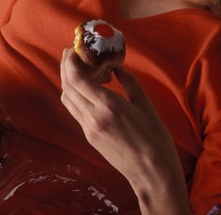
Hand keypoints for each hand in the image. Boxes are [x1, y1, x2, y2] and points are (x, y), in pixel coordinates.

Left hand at [60, 48, 188, 213]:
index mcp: (108, 105)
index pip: (77, 78)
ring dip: (67, 82)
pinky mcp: (89, 137)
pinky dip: (74, 96)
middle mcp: (93, 116)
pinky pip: (75, 111)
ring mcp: (89, 128)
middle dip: (65, 67)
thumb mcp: (145, 104)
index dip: (69, 61)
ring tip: (77, 69)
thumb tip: (116, 66)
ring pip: (67, 100)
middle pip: (67, 87)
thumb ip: (128, 81)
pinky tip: (86, 89)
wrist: (151, 171)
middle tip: (72, 54)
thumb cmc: (154, 137)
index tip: (73, 48)